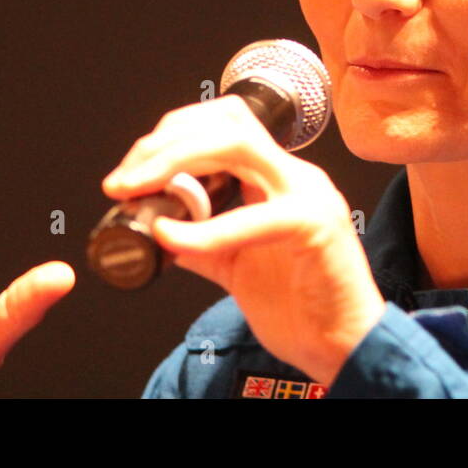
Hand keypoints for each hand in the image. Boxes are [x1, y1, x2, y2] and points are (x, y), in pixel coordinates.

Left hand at [102, 94, 385, 386]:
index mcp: (278, 179)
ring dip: (177, 161)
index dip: (172, 134)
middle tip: (124, 178)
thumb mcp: (237, 264)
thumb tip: (157, 228)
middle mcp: (295, 177)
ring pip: (239, 146)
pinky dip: (205, 229)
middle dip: (164, 142)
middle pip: (227, 123)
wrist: (343, 344)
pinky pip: (254, 217)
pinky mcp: (316, 226)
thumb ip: (203, 241)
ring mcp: (309, 195)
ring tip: (139, 190)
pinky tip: (174, 239)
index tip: (132, 169)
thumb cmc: (303, 306)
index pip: (224, 124)